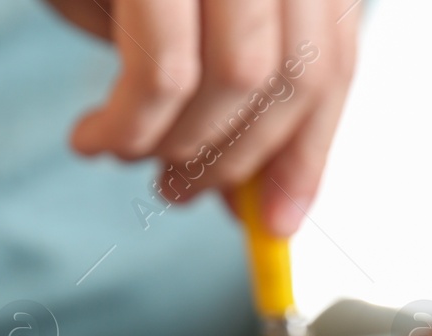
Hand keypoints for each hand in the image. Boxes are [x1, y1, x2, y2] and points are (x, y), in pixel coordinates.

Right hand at [45, 0, 358, 234]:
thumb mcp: (177, 16)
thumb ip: (227, 92)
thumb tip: (252, 194)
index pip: (334, 58)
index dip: (309, 152)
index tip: (281, 219)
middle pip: (292, 75)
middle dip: (234, 160)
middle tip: (181, 193)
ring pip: (238, 78)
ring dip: (177, 145)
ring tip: (123, 152)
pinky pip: (163, 67)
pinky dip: (131, 124)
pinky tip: (98, 135)